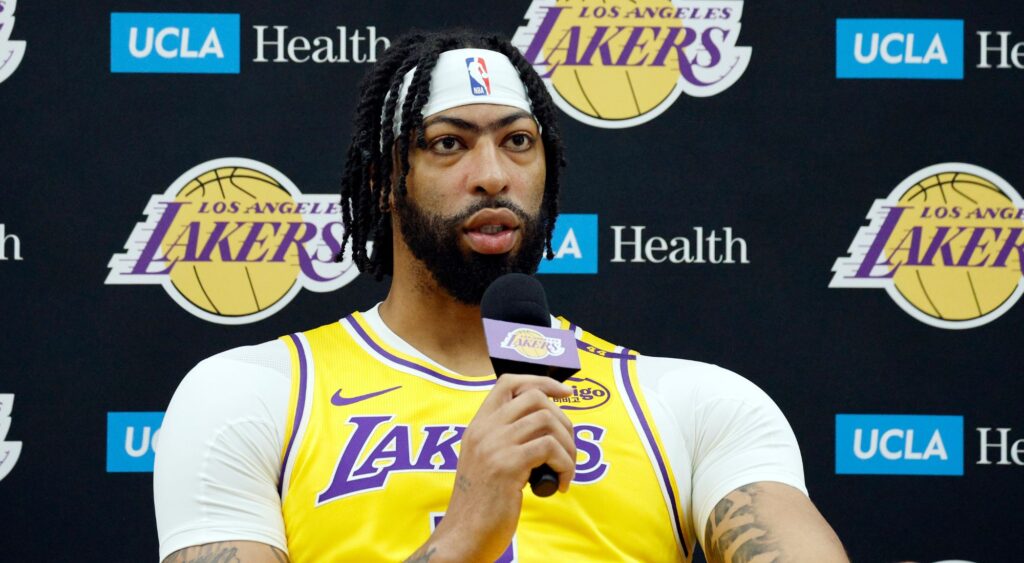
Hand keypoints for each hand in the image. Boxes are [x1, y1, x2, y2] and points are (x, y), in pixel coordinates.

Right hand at [408, 374, 574, 561]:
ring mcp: (494, 445)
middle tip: (568, 449)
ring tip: (565, 469)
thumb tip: (547, 423)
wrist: (464, 535)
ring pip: (547, 421)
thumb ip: (506, 439)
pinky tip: (560, 484)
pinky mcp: (507, 465)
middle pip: (536, 398)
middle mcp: (484, 429)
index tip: (566, 394)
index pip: (509, 382)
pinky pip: (551, 449)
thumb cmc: (482, 503)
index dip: (542, 382)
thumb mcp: (486, 461)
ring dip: (568, 446)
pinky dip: (566, 465)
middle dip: (563, 420)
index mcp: (478, 425)